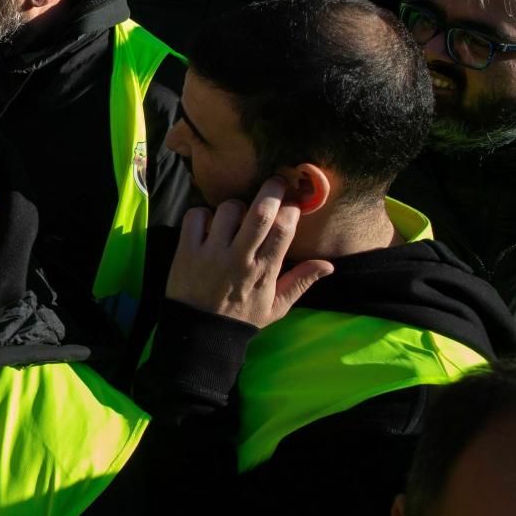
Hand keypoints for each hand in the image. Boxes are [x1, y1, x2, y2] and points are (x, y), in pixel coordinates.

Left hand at [165, 177, 333, 328]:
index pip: (284, 229)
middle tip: (276, 181)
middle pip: (260, 212)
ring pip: (227, 209)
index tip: (294, 202)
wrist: (200, 333)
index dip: (292, 209)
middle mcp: (239, 257)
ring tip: (237, 214)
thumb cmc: (241, 317)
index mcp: (264, 270)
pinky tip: (208, 224)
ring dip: (235, 205)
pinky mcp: (186, 250)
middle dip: (272, 190)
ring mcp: (211, 252)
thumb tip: (328, 264)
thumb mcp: (277, 306)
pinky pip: (195, 216)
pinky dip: (202, 214)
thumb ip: (301, 282)